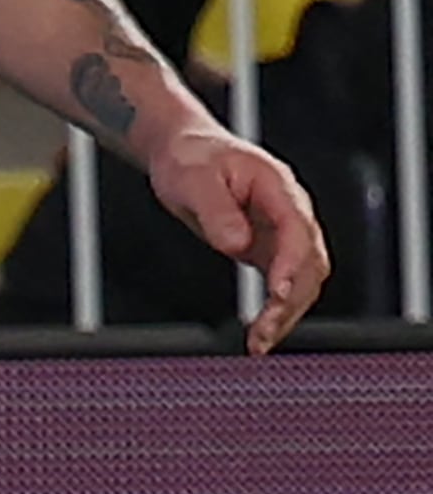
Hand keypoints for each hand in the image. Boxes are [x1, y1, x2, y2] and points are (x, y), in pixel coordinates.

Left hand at [146, 124, 329, 354]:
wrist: (183, 151)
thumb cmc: (190, 157)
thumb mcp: (193, 177)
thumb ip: (216, 209)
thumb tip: (236, 244)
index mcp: (278, 187)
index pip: (298, 231)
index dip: (293, 264)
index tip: (278, 293)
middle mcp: (290, 212)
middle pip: (310, 264)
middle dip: (291, 301)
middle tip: (264, 331)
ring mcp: (282, 234)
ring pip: (303, 282)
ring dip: (286, 315)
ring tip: (259, 342)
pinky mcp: (269, 251)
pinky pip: (284, 286)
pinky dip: (276, 312)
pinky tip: (261, 334)